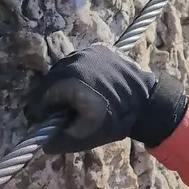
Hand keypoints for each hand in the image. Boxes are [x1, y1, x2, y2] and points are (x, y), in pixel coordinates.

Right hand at [24, 43, 188, 153]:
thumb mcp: (83, 137)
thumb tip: (42, 140)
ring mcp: (88, 51)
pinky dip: (76, 71)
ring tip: (70, 98)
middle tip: (55, 111)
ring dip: (61, 82)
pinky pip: (79, 59)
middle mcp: (76, 59)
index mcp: (69, 80)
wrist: (147, 101)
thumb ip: (57, 140)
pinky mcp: (99, 47)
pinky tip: (84, 84)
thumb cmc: (115, 120)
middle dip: (49, 95)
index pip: (41, 95)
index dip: (40, 110)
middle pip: (50, 79)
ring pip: (63, 67)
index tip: (44, 120)